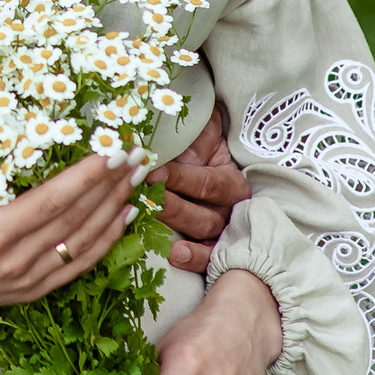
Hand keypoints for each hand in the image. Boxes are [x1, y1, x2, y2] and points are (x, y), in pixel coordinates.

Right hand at [0, 149, 144, 324]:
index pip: (53, 201)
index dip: (87, 176)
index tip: (112, 152)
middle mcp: (17, 261)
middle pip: (77, 219)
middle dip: (111, 185)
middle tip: (137, 156)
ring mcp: (27, 280)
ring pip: (84, 243)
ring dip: (115, 209)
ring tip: (139, 181)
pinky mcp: (30, 291)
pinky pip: (77, 267)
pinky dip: (104, 243)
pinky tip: (121, 220)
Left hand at [152, 103, 250, 273]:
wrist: (204, 158)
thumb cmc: (196, 144)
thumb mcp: (199, 130)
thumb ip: (192, 126)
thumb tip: (168, 115)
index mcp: (231, 178)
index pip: (208, 181)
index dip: (181, 177)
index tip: (151, 169)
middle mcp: (231, 207)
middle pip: (205, 212)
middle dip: (172, 202)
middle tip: (143, 194)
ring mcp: (223, 230)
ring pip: (203, 233)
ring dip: (176, 225)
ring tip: (152, 218)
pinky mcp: (213, 249)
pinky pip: (208, 258)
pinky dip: (193, 258)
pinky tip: (173, 253)